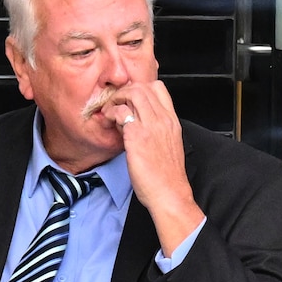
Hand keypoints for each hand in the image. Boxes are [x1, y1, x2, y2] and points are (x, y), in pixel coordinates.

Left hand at [101, 81, 204, 254]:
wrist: (169, 194)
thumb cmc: (166, 176)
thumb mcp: (168, 146)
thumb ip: (156, 131)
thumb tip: (136, 122)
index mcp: (172, 122)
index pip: (159, 88)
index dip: (141, 88)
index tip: (130, 99)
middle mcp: (163, 120)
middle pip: (143, 87)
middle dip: (124, 91)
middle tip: (115, 103)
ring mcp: (150, 126)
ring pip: (133, 94)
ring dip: (117, 99)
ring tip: (110, 111)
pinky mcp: (137, 136)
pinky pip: (121, 113)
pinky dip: (112, 114)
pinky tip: (109, 123)